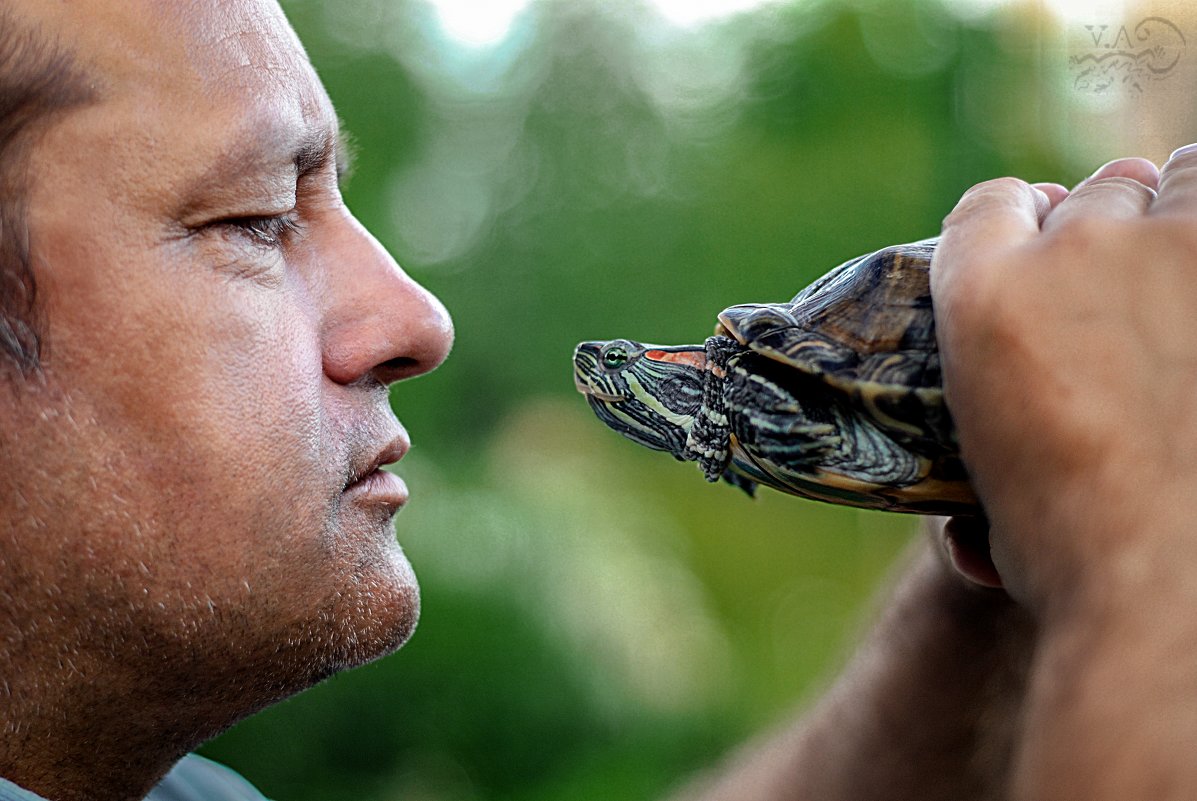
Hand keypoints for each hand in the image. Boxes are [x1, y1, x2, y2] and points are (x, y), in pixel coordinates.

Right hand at [929, 152, 1196, 612]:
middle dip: (1112, 232)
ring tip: (1193, 288)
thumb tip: (985, 493)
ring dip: (1183, 224)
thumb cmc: (1082, 557)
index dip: (1022, 223)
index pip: (991, 206)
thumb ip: (995, 434)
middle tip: (1136, 288)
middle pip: (1094, 193)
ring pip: (1183, 184)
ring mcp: (1171, 247)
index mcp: (982, 298)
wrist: (1169, 585)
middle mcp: (1069, 249)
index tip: (1047, 242)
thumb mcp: (994, 490)